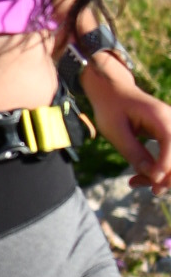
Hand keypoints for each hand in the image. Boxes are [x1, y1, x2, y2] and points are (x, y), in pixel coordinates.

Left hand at [82, 54, 170, 190]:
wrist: (113, 92)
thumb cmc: (111, 108)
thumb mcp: (115, 131)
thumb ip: (133, 151)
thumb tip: (152, 175)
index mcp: (161, 116)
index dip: (166, 166)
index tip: (154, 184)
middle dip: (165, 176)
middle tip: (137, 183)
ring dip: (160, 176)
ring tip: (134, 182)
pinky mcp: (169, 137)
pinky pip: (169, 158)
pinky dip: (157, 171)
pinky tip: (139, 178)